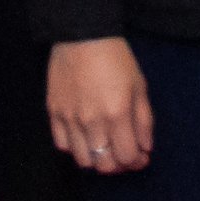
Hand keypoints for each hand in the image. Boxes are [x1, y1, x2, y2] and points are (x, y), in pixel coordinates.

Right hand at [49, 38, 151, 171]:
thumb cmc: (115, 57)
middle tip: (125, 155)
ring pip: (83, 159)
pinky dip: (75, 148)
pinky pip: (62, 144)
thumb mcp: (139, 85)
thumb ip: (144, 120)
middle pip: (104, 164)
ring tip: (105, 148)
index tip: (141, 157)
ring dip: (97, 159)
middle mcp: (92, 121)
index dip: (136, 162)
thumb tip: (145, 147)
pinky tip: (85, 138)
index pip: (126, 156)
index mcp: (117, 113)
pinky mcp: (54, 112)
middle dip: (119, 165)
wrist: (81, 35)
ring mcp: (70, 118)